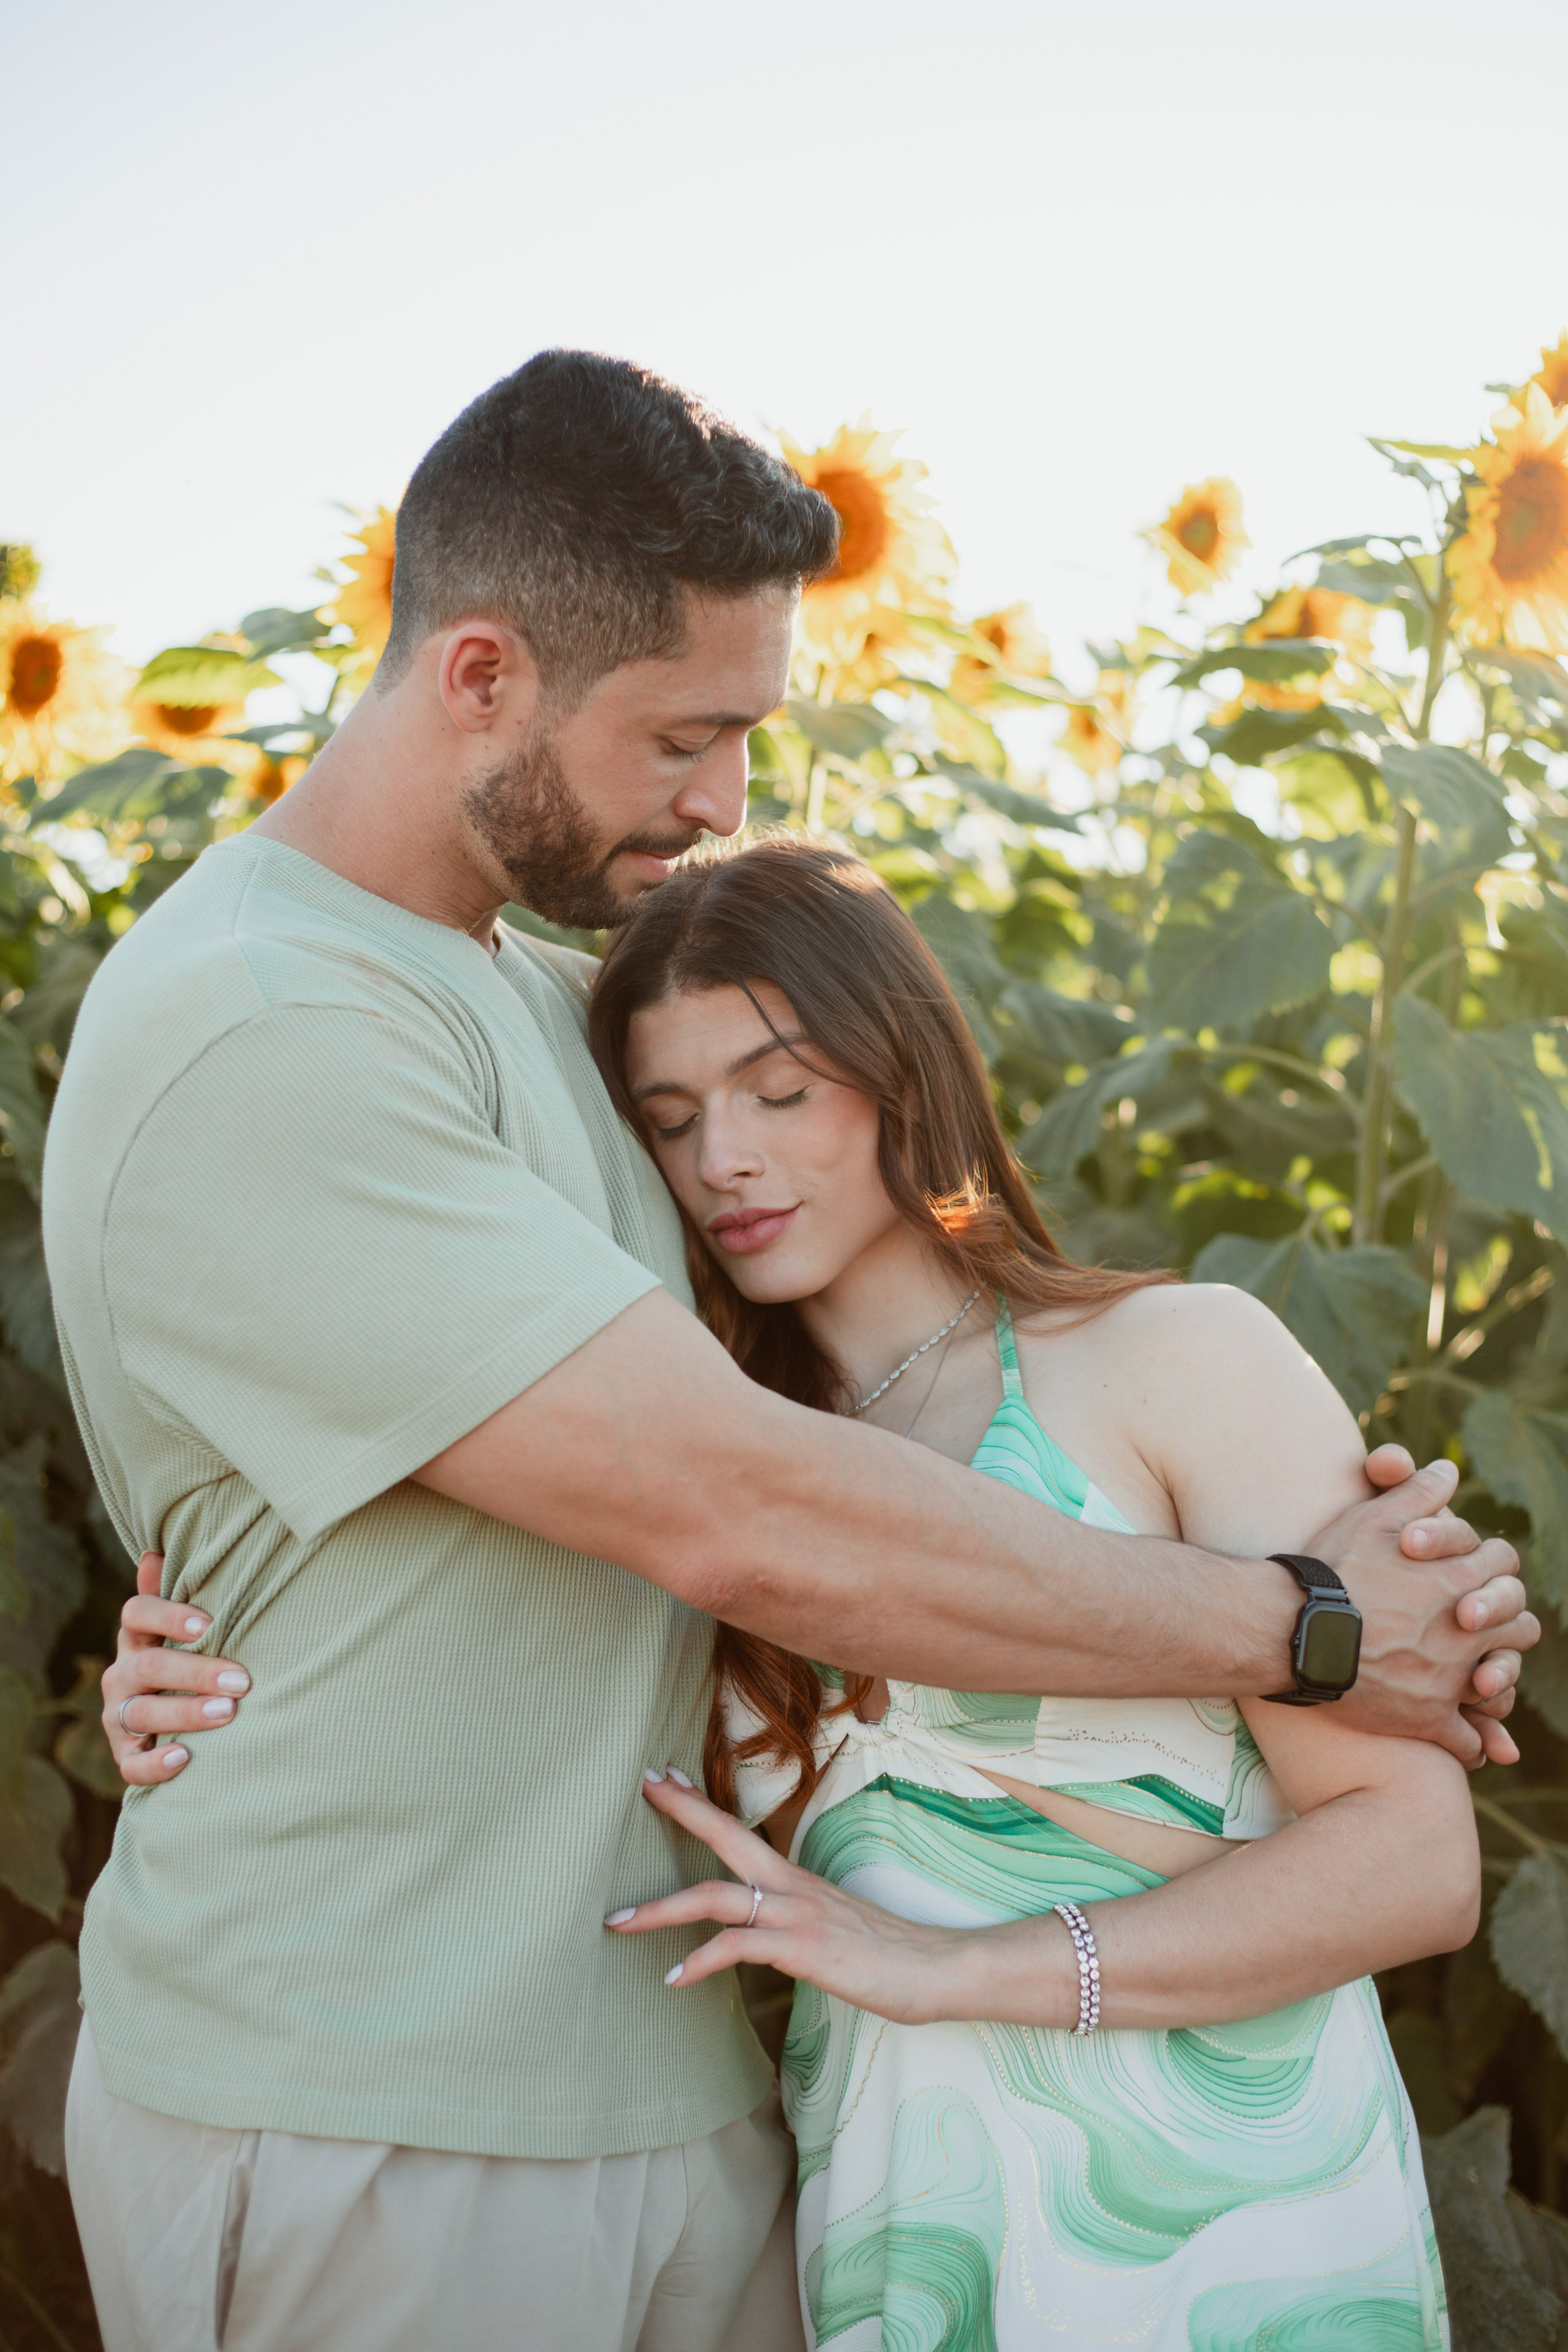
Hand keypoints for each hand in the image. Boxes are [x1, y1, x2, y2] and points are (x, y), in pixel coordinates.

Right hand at [102, 1553, 250, 1786]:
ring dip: (185, 1713)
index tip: (208, 1625)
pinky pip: (132, 1765)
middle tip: (241, 1681)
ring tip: (227, 1714)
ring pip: (142, 1713)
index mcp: (136, 1638)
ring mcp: (118, 1717)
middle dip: (196, 1672)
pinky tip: (184, 1758)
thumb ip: (169, 1594)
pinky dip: (156, 1763)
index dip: (168, 1616)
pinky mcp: (124, 1756)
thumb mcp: (180, 1628)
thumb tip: (154, 1551)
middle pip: (149, 1667)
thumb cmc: (186, 1659)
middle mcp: (121, 1676)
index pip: (136, 1615)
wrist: (168, 1721)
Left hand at [607, 1768, 980, 2026]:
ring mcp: (796, 1914)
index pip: (740, 1830)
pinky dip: (699, 1961)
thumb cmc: (886, 1954)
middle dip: (682, 1810)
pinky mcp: (802, 1948)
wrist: (935, 1968)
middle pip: (726, 1836)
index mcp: (796, 1880)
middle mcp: (791, 1887)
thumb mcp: (830, 1927)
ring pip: (715, 1896)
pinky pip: (738, 1947)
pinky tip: (673, 1977)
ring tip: (617, 1922)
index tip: (666, 1777)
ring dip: (660, 1909)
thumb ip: (793, 1922)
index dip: (701, 1803)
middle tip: (644, 1786)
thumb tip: (761, 1930)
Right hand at [1311, 1448, 1535, 1767]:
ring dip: (1499, 1681)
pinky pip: (1466, 1738)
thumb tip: (1448, 1468)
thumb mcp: (1373, 1518)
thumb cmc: (1332, 1570)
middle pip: (1518, 1626)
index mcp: (1459, 1578)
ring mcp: (1451, 1677)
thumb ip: (1417, 1491)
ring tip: (1485, 1683)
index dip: (1493, 1568)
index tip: (1475, 1576)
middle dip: (1506, 1625)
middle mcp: (1466, 1630)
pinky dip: (1472, 1740)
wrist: (1295, 1630)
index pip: (1505, 1566)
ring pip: (1501, 1683)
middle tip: (1482, 1627)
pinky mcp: (1428, 1719)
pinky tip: (1466, 1738)